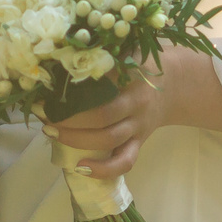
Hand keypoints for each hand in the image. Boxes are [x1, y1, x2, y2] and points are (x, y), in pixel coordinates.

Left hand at [44, 50, 221, 179]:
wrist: (176, 82)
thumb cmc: (140, 63)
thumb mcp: (124, 51)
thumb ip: (99, 55)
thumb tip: (56, 59)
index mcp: (130, 75)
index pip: (98, 82)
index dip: (69, 89)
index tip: (45, 91)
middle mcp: (135, 103)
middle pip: (101, 116)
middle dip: (68, 119)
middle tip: (44, 115)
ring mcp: (139, 126)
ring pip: (108, 139)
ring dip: (76, 140)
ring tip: (51, 134)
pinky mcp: (140, 142)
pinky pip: (125, 162)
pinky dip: (103, 170)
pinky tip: (80, 168)